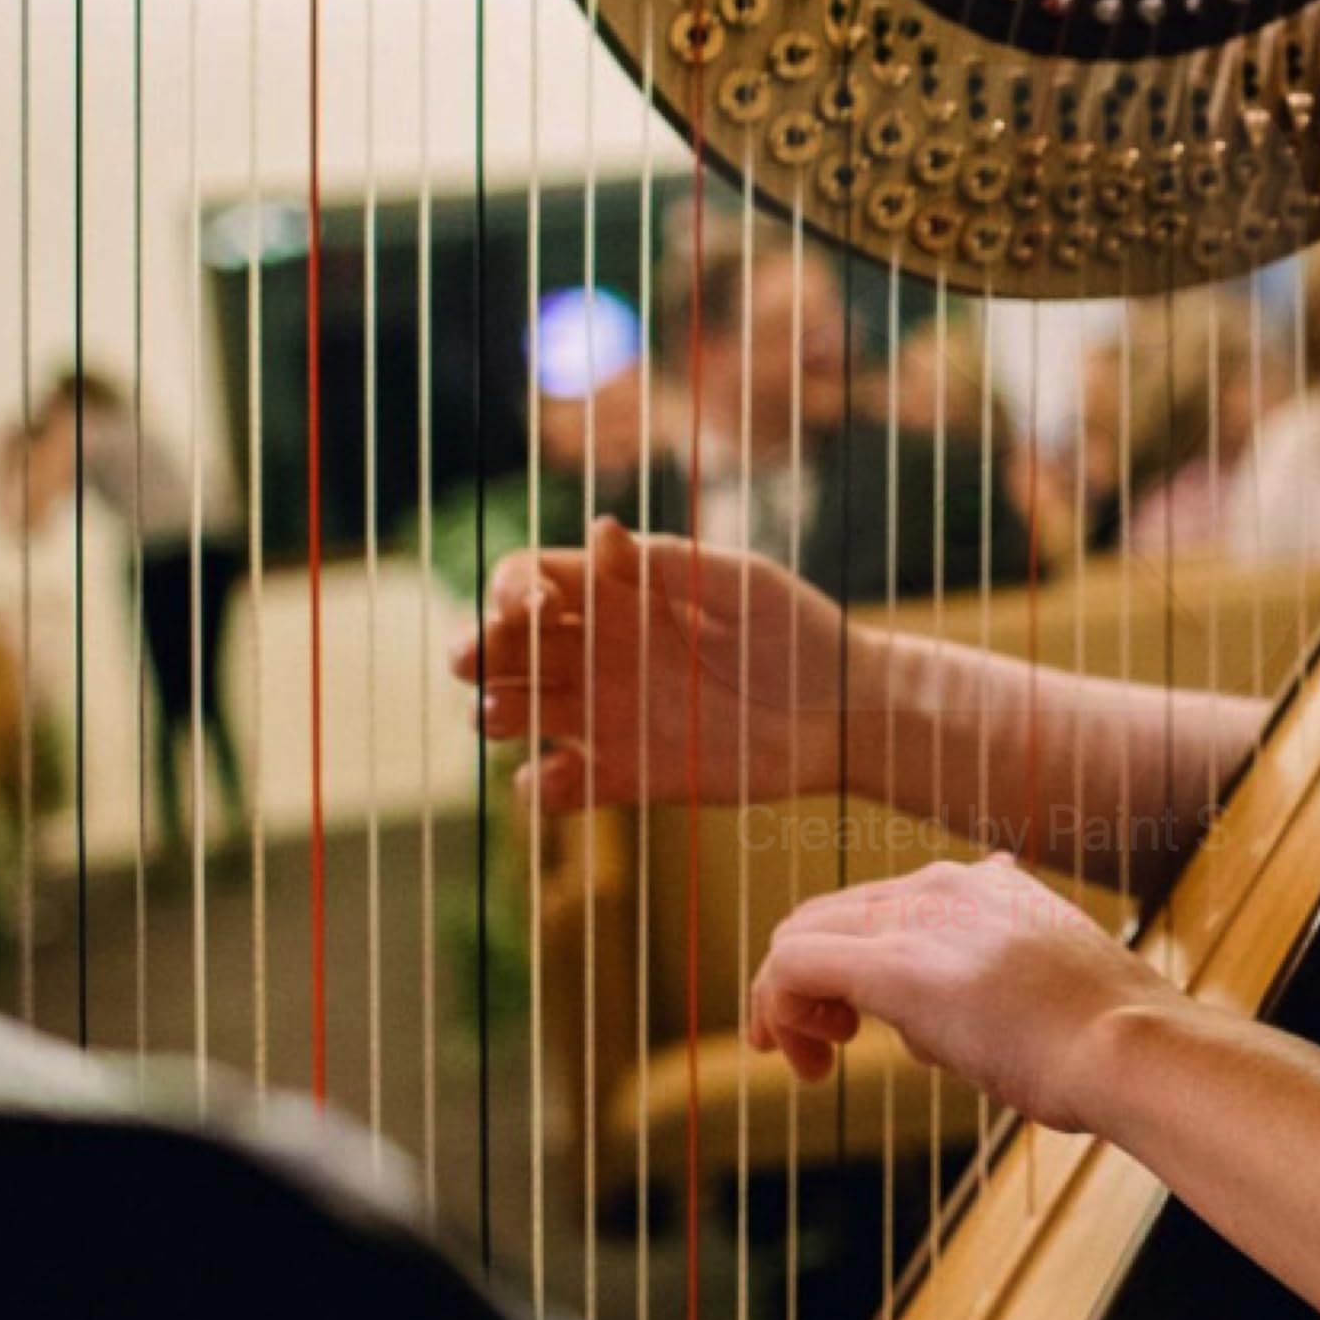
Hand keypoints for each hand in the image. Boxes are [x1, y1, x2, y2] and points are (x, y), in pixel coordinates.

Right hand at [450, 517, 873, 818]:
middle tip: (475, 660)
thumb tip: (601, 530)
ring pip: (517, 712)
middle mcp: (601, 650)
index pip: (533, 580)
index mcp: (620, 594)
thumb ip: (670, 565)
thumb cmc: (799, 634)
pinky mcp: (624, 775)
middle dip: (479, 649)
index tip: (534, 607)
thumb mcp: (740, 586)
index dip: (513, 590)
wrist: (844, 716)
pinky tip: (558, 777)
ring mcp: (607, 714)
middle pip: (507, 646)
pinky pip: (557, 787)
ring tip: (504, 716)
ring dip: (496, 712)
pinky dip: (541, 788)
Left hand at [746, 853, 1170, 1137]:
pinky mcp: (893, 967)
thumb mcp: (1047, 986)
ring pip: (799, 938)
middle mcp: (942, 886)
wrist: (1131, 1047)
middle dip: (801, 987)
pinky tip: (805, 1061)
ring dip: (785, 1004)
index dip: (843, 971)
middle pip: (824, 918)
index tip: (845, 1030)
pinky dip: (777, 1009)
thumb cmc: (1103, 1039)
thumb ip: (996, 977)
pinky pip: (793, 967)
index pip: (875, 910)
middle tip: (815, 1057)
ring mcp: (917, 921)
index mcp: (981, 885)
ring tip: (812, 1066)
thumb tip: (956, 1003)